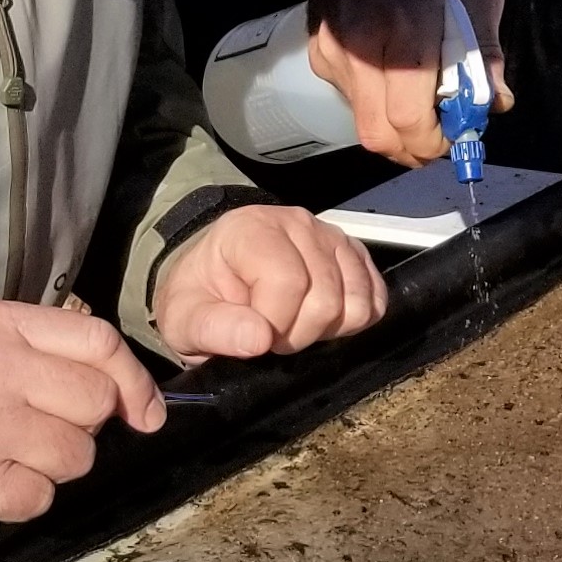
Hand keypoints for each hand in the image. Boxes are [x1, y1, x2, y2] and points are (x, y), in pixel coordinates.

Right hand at [0, 300, 160, 527]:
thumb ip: (43, 347)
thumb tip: (125, 387)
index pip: (99, 341)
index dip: (133, 380)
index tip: (144, 411)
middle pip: (97, 403)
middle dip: (83, 426)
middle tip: (42, 429)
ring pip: (76, 456)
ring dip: (53, 465)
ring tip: (8, 454)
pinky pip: (39, 497)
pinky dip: (21, 497)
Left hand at [155, 204, 388, 361]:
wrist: (216, 282)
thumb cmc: (201, 297)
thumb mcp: (185, 318)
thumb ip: (215, 328)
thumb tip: (258, 338)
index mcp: (252, 229)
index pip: (288, 283)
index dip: (273, 325)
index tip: (252, 336)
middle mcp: (298, 222)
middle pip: (325, 297)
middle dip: (298, 333)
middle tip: (271, 333)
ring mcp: (332, 237)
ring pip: (356, 302)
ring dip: (325, 329)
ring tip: (294, 323)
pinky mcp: (354, 255)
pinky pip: (376, 300)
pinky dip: (352, 321)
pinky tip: (321, 319)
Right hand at [305, 0, 507, 163]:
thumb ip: (486, 47)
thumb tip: (496, 102)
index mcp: (408, 28)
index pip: (409, 116)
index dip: (434, 141)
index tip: (456, 134)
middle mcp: (363, 47)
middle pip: (380, 135)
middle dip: (415, 148)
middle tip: (440, 134)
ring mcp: (334, 52)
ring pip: (363, 123)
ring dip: (395, 126)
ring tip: (420, 97)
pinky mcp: (319, 53)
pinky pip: (350, 99)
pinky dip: (375, 101)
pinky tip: (391, 71)